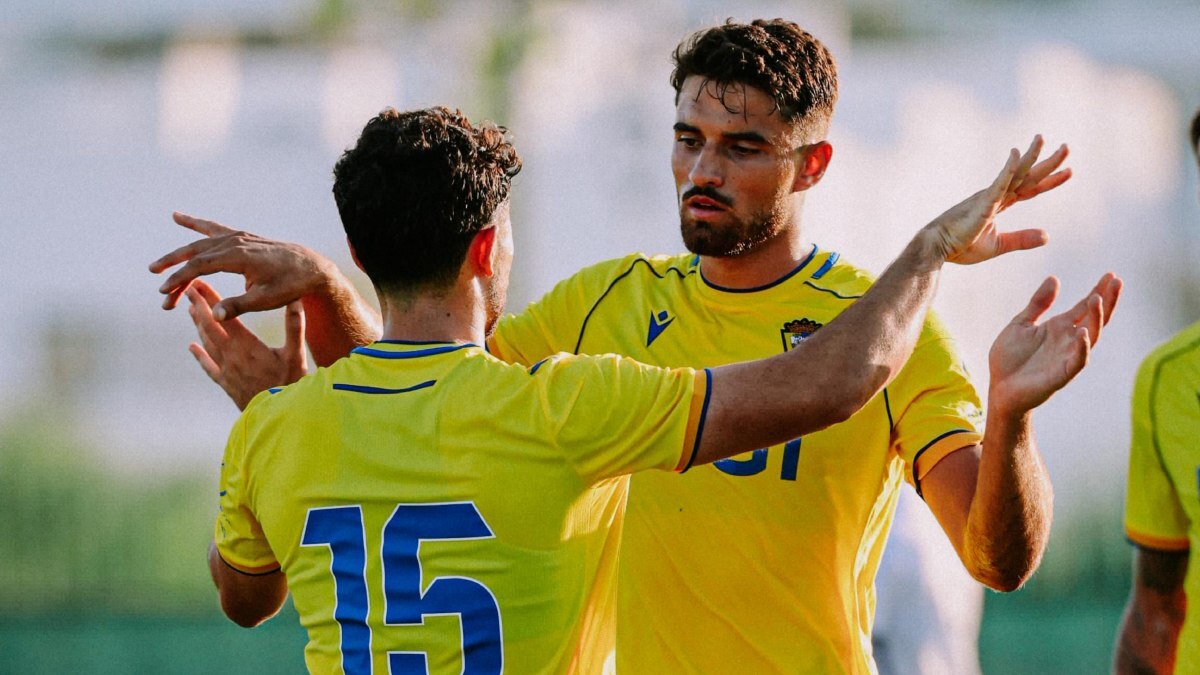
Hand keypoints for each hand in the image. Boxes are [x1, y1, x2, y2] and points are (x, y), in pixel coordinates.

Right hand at [150, 212, 331, 320]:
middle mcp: (236, 242)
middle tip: (156, 283)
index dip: (180, 279)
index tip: (165, 293)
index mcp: (239, 256)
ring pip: (200, 242)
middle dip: (173, 268)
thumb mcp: (267, 300)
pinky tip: (177, 217)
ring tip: (157, 266)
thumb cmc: (291, 286)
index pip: (200, 266)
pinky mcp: (242, 237)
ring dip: (179, 255)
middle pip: (195, 252)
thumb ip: (239, 306)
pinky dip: (195, 224)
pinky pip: (213, 229)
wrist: (312, 268)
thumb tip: (214, 316)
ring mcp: (239, 237)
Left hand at [185, 279, 307, 409]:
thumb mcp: (296, 354)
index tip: (198, 284)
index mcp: (247, 345)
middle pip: (210, 326)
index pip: (224, 316)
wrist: (278, 416)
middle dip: (199, 306)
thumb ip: (295, 327)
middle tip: (188, 289)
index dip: (210, 299)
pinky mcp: (227, 384)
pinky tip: (192, 347)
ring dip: (198, 325)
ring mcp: (226, 371)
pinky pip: (208, 366)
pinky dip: (200, 355)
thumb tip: (295, 300)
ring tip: (190, 310)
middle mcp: (231, 356)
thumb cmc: (290, 384)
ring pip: (207, 343)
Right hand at [927, 136, 1070, 264]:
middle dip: (1049, 162)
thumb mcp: (999, 245)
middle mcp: (996, 194)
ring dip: (1031, 156)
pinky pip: (998, 183)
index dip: (1050, 181)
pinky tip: (1016, 154)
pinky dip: (1007, 168)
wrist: (937, 248)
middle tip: (1067, 148)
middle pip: (1027, 175)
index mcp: (999, 202)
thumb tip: (1048, 236)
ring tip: (1043, 138)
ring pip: (1015, 173)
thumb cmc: (961, 245)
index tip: (1069, 171)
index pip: (1030, 188)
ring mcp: (989, 196)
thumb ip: (1022, 239)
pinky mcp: (981, 202)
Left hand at [988, 272, 1122, 412]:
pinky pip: (1078, 360)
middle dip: (1107, 300)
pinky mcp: (1061, 374)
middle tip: (1116, 281)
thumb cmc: (1010, 358)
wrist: (1000, 388)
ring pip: (1090, 336)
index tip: (1111, 274)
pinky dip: (1082, 347)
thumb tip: (1055, 278)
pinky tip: (1083, 332)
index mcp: (1059, 327)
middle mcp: (1068, 340)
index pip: (1084, 306)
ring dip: (1096, 319)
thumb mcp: (1021, 323)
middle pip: (1095, 318)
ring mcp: (1067, 357)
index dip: (1098, 291)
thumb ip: (1038, 303)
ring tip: (1098, 300)